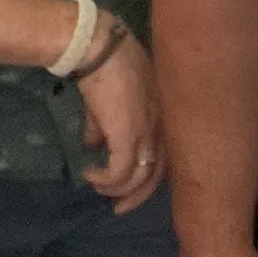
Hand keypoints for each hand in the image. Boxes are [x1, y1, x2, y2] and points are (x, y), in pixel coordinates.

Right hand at [76, 26, 163, 211]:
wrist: (100, 48)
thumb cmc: (107, 65)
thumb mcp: (110, 100)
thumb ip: (103, 125)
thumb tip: (92, 144)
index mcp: (165, 117)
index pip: (167, 157)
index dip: (150, 177)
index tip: (132, 189)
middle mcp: (163, 127)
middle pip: (159, 175)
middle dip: (138, 196)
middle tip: (119, 208)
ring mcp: (148, 132)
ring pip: (140, 178)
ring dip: (117, 190)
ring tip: (99, 190)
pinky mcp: (128, 134)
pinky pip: (120, 172)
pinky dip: (105, 180)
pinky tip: (90, 175)